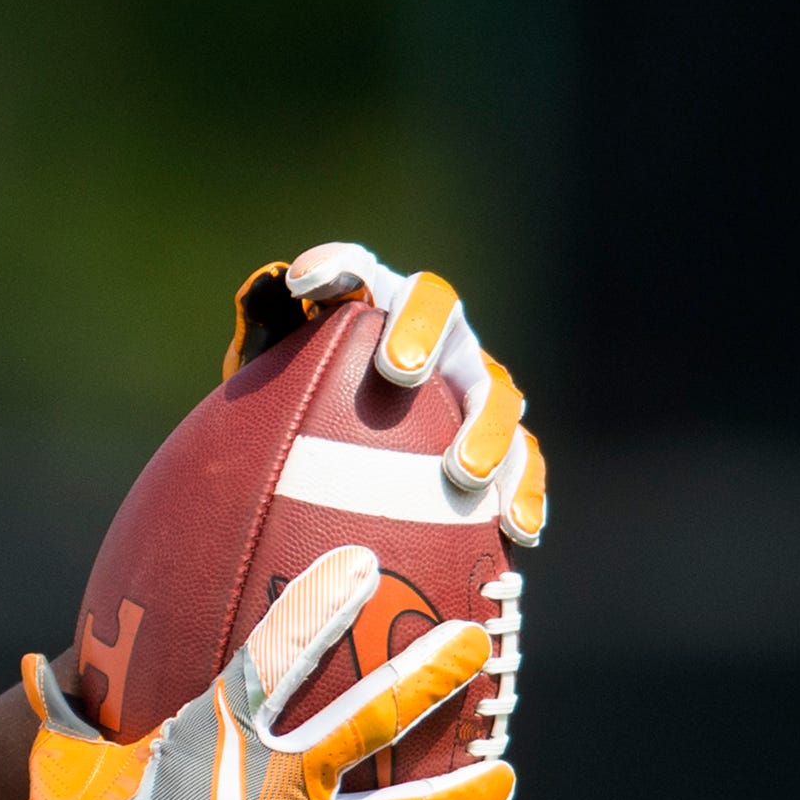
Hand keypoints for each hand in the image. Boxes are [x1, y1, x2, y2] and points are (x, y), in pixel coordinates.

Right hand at [0, 544, 515, 799]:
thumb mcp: (61, 781)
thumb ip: (64, 720)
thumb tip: (34, 670)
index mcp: (221, 742)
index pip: (281, 652)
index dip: (324, 603)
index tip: (365, 566)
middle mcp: (284, 787)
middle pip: (378, 716)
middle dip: (433, 674)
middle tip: (475, 646)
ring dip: (465, 792)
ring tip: (502, 776)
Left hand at [225, 244, 546, 545]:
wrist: (347, 468)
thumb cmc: (306, 409)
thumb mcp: (278, 372)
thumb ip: (273, 323)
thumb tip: (279, 286)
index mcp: (382, 310)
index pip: (362, 272)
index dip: (342, 267)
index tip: (309, 284)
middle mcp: (441, 340)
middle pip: (445, 319)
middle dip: (425, 337)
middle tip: (397, 372)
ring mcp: (477, 392)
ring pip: (498, 398)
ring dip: (487, 431)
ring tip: (464, 475)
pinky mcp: (504, 448)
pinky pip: (522, 468)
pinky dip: (525, 495)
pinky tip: (519, 532)